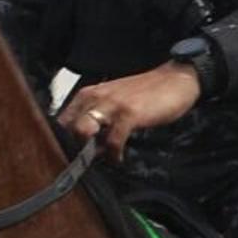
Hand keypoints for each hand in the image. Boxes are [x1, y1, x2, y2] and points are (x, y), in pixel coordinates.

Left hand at [59, 62, 202, 156]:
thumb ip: (100, 116)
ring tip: (102, 158)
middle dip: (74, 145)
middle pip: (67, 127)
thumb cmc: (147, 92)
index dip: (63, 139)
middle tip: (86, 158)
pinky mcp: (129, 114)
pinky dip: (114, 154)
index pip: (62, 119)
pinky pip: (113, 140)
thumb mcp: (115, 100)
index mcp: (89, 94)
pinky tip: (118, 157)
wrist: (175, 79)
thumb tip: (91, 143)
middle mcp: (95, 97)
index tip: (72, 152)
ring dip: (89, 150)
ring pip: (83, 131)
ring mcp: (112, 105)